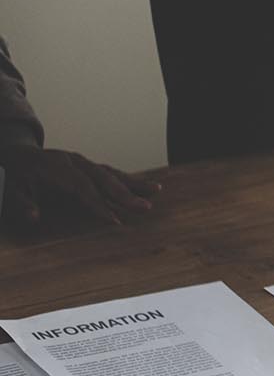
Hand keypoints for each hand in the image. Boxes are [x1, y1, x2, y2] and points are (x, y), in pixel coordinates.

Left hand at [0, 142, 158, 230]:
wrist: (15, 155)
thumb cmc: (14, 175)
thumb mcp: (10, 188)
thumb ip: (21, 203)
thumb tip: (34, 216)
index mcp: (54, 165)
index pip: (81, 186)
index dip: (98, 203)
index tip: (114, 220)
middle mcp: (72, 160)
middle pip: (102, 177)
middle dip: (125, 194)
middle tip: (144, 208)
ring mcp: (81, 162)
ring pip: (110, 173)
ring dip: (134, 184)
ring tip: (156, 191)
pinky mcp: (87, 166)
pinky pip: (110, 173)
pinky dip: (128, 181)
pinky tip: (146, 187)